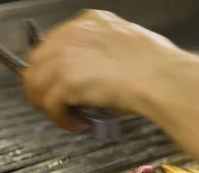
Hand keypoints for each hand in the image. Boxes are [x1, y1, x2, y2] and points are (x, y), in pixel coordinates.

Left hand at [23, 10, 178, 131]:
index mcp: (88, 22)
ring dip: (48, 105)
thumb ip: (105, 51)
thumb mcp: (128, 43)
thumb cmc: (156, 66)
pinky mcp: (64, 82)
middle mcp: (71, 35)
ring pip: (37, 85)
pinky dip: (61, 120)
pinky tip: (77, 125)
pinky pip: (50, 105)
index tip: (61, 84)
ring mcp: (64, 57)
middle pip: (37, 63)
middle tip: (58, 104)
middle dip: (44, 86)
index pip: (54, 44)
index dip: (54, 68)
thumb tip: (101, 72)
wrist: (160, 78)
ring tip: (66, 117)